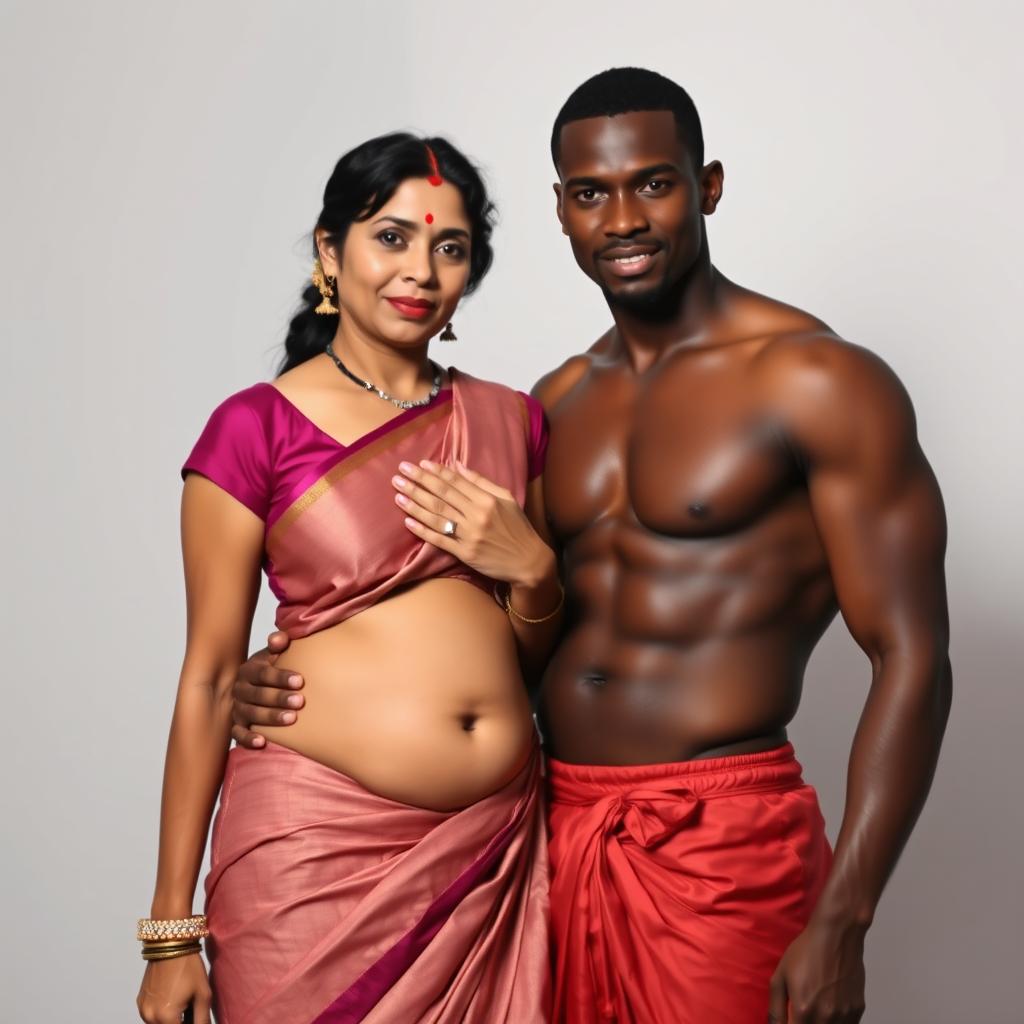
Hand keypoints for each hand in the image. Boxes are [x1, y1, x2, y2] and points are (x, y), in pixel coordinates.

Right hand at [137, 953, 210, 1023]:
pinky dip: (162, 1015)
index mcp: (166, 1017)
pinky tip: (175, 1002)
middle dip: (180, 1023)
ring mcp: (143, 1010)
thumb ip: (202, 1019)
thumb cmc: (189, 967)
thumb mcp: (203, 994)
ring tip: (185, 1006)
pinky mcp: (140, 1002)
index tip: (196, 1019)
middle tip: (191, 1012)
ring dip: (171, 1021)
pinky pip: (152, 1017)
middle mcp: (150, 1017)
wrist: (171, 944)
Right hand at [230, 631, 302, 747]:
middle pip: (258, 695)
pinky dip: (248, 738)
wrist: (255, 686)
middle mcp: (240, 689)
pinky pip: (238, 734)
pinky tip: (262, 742)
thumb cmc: (271, 668)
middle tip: (299, 701)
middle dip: (279, 698)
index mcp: (248, 670)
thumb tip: (279, 638)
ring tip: (291, 719)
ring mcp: (237, 708)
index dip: (280, 677)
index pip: (263, 674)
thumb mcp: (274, 654)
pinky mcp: (237, 725)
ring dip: (270, 717)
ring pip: (251, 714)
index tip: (300, 681)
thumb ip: (279, 644)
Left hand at [392, 460, 552, 586]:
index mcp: (487, 500)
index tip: (419, 464)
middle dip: (419, 482)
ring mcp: (469, 536)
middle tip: (400, 472)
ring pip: (436, 516)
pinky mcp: (464, 553)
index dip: (436, 472)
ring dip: (415, 503)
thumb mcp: (506, 499)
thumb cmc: (518, 528)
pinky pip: (439, 539)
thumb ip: (481, 482)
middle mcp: (477, 516)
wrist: (528, 561)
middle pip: (442, 496)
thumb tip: (458, 466)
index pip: (456, 483)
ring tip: (398, 492)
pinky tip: (407, 520)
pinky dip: (422, 530)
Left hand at [768, 917, 866, 1022]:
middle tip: (802, 1012)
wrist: (837, 935)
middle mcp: (825, 1018)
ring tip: (816, 1007)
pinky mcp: (858, 1010)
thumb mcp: (780, 976)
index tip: (790, 1018)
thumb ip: (776, 1008)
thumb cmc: (805, 952)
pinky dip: (837, 1023)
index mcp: (803, 1009)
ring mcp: (844, 1016)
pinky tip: (830, 1009)